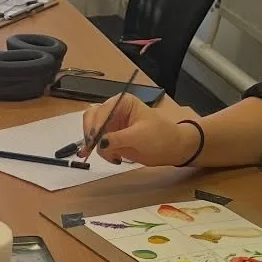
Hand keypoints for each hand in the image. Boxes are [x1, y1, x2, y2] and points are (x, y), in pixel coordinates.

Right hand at [82, 94, 203, 165]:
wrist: (172, 149)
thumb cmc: (161, 136)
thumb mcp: (139, 136)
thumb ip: (118, 139)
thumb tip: (99, 143)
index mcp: (122, 102)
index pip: (101, 111)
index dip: (95, 125)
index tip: (94, 140)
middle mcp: (114, 111)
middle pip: (91, 119)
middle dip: (90, 134)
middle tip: (89, 149)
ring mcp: (112, 126)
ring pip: (93, 133)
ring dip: (97, 146)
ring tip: (113, 156)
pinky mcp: (112, 139)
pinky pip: (99, 145)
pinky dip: (103, 153)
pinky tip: (115, 158)